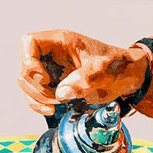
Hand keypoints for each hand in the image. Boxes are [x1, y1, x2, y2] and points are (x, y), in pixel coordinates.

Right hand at [18, 29, 148, 114]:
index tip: (44, 77)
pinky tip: (52, 110)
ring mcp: (53, 71)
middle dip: (35, 87)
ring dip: (36, 98)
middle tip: (54, 98)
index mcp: (61, 42)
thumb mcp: (104, 71)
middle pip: (25, 67)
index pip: (29, 43)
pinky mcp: (56, 87)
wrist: (127, 79)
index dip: (28, 60)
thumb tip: (62, 93)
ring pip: (28, 84)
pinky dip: (39, 105)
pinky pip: (37, 96)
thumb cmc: (117, 67)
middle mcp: (53, 55)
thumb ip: (85, 80)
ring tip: (55, 106)